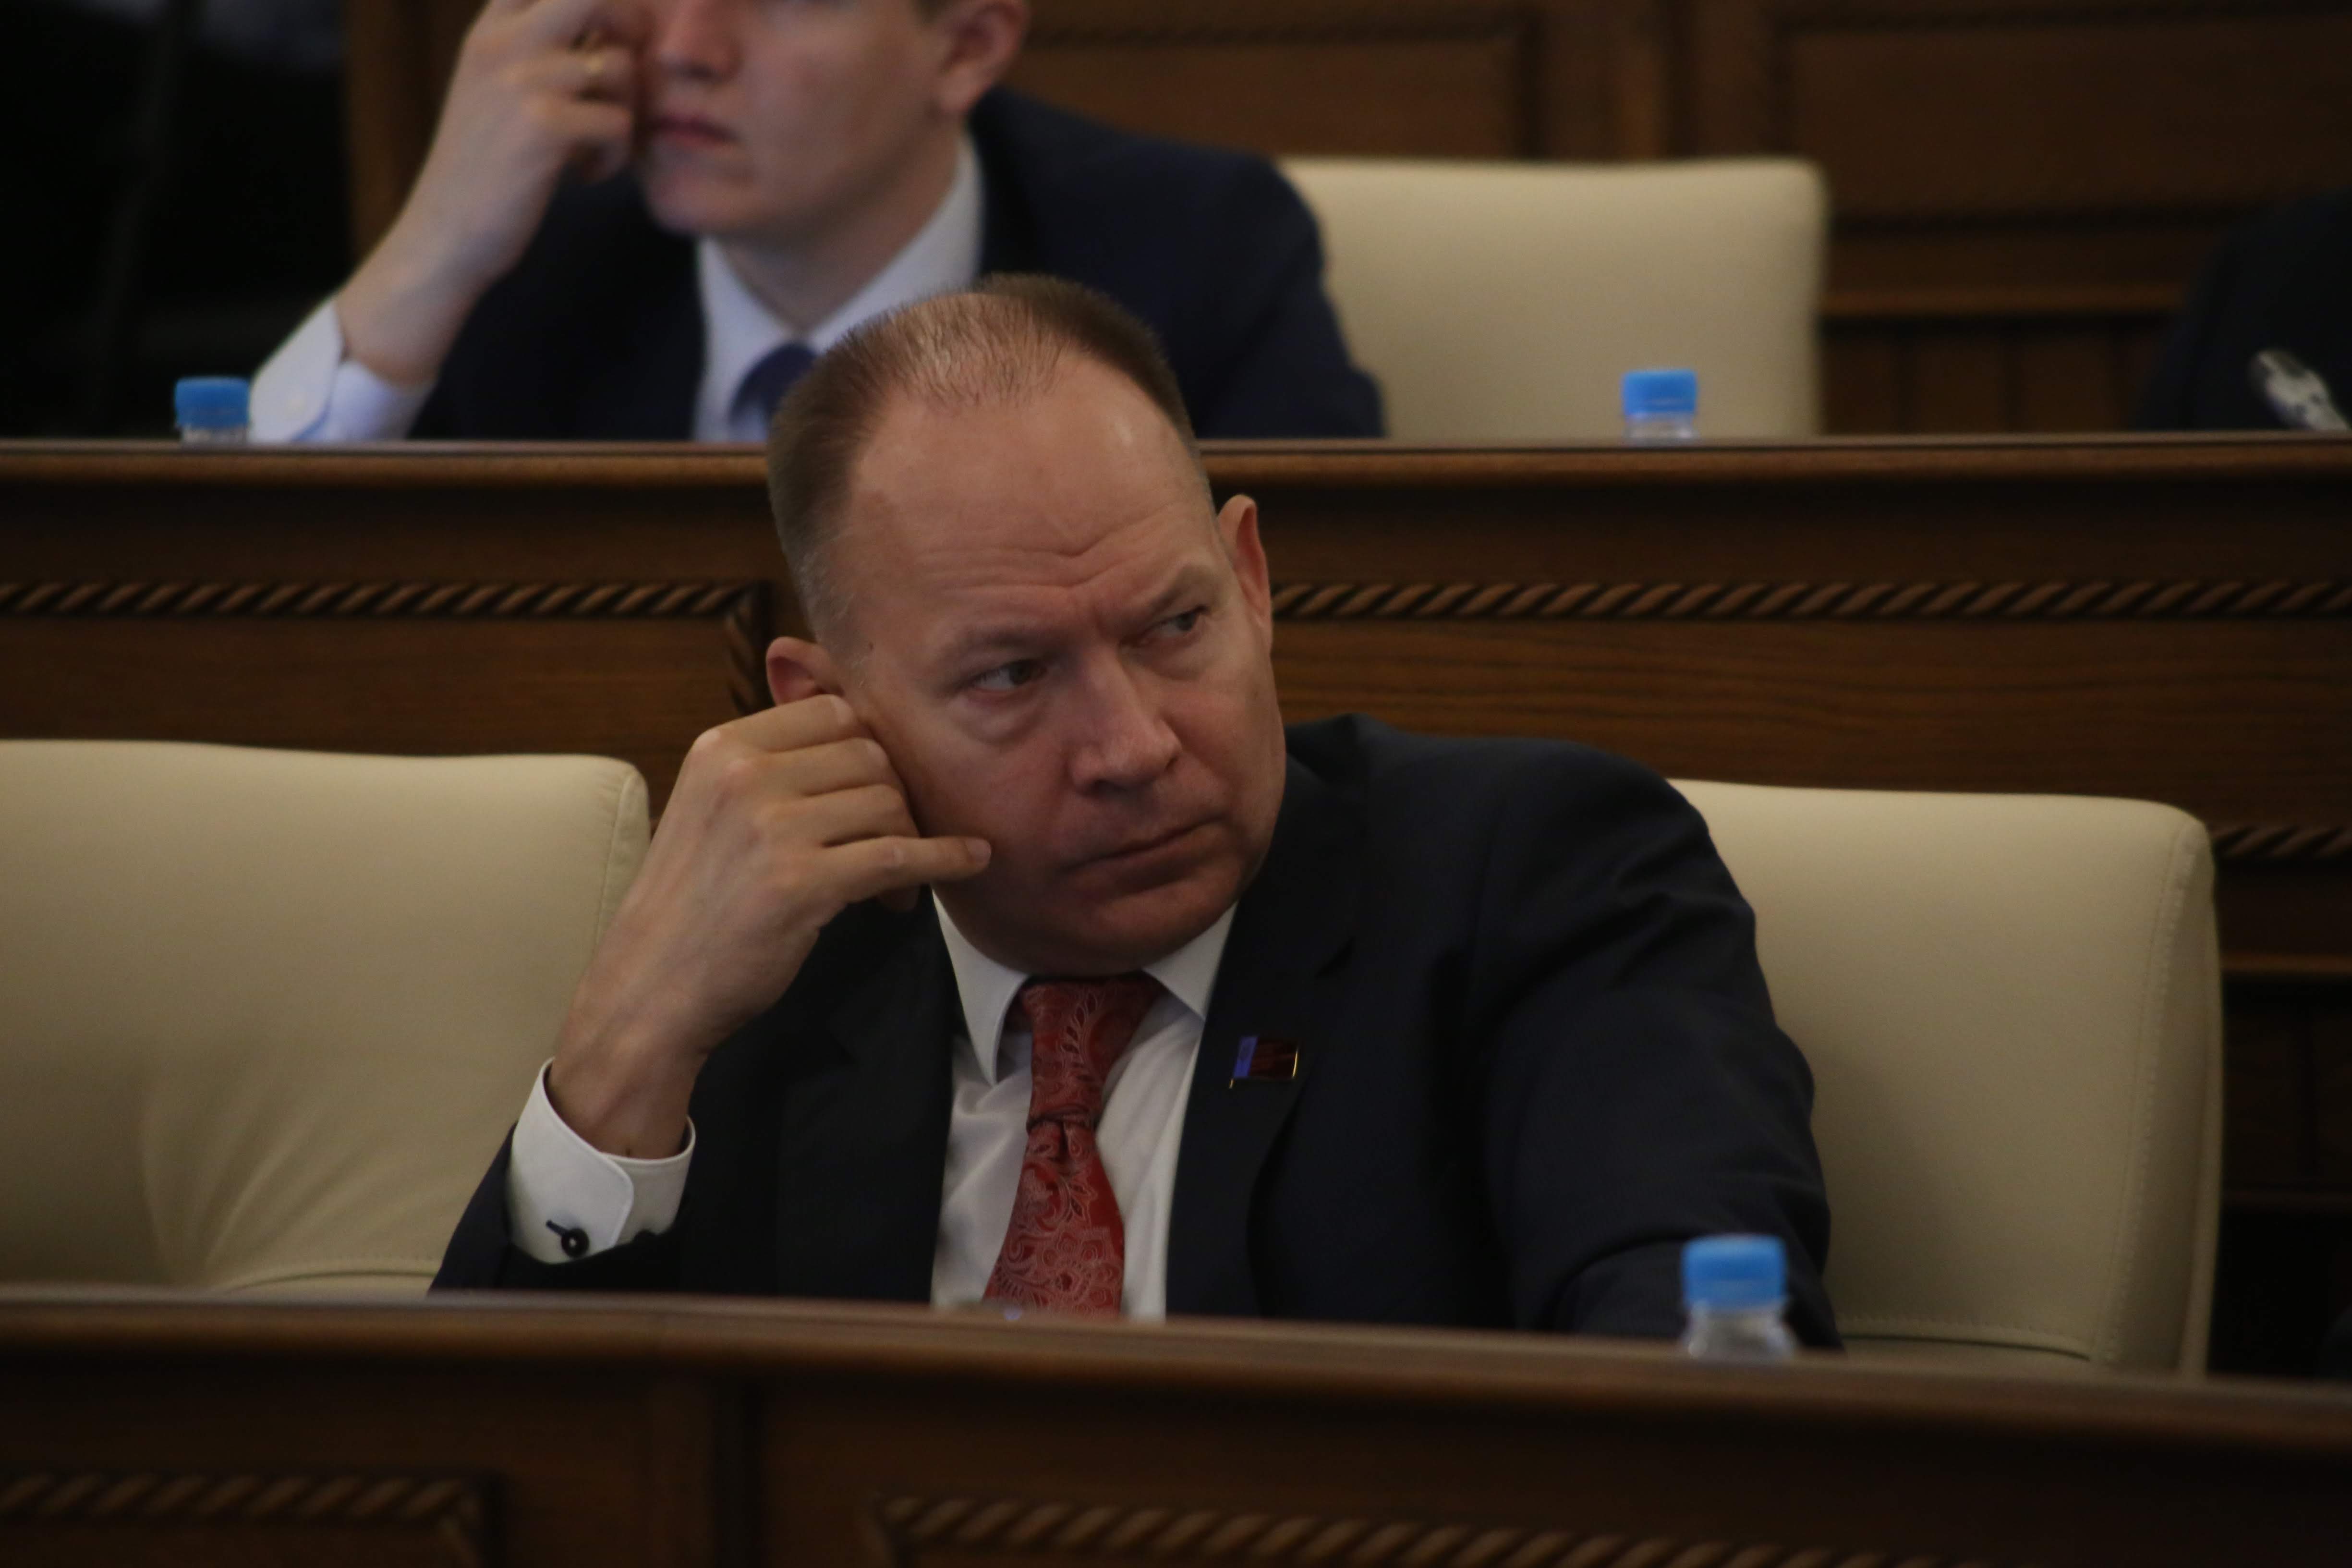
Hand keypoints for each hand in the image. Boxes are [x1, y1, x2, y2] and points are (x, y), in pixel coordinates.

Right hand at [336, 0, 645, 387]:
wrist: (444, 235)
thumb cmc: (485, 168)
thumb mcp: (498, 91)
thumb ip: (540, 52)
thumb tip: (612, 29)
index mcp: (490, 30)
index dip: (601, 1)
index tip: (609, 38)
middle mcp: (501, 42)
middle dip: (628, 28)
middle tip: (619, 81)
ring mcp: (519, 80)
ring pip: (619, 66)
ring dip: (625, 112)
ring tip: (596, 146)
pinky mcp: (542, 127)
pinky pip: (619, 123)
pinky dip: (614, 156)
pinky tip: (584, 175)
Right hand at [547, 697, 991, 1156]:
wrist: (649, 988)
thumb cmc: (690, 906)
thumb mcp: (711, 810)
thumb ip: (769, 768)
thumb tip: (857, 735)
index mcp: (721, 748)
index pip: (833, 712)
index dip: (870, 749)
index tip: (878, 789)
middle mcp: (743, 775)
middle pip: (868, 754)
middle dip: (894, 795)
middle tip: (892, 841)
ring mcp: (771, 827)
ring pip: (887, 802)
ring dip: (909, 838)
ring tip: (893, 885)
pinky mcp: (800, 883)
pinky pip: (899, 856)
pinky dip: (943, 858)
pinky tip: (968, 863)